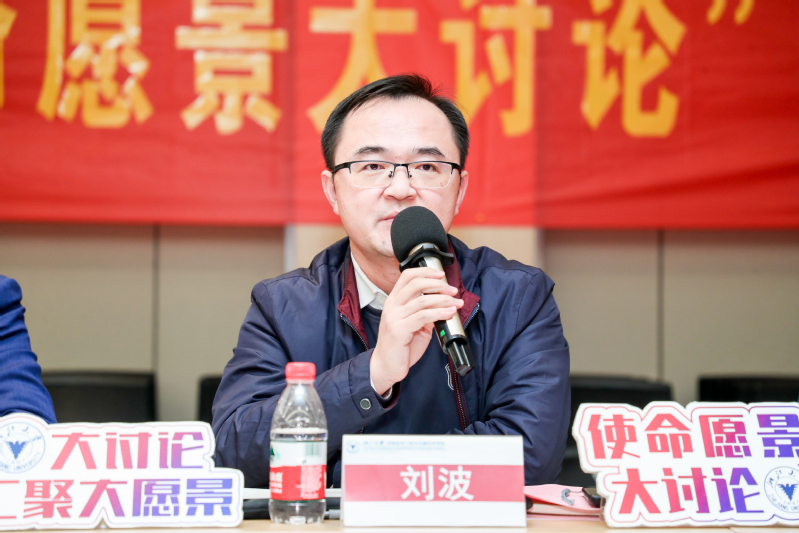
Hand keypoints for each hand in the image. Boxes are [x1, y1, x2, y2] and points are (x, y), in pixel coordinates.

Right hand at [370, 267, 462, 395]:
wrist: (386, 366)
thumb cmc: (400, 346)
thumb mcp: (415, 325)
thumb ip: (425, 313)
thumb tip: (443, 305)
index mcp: (394, 301)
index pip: (407, 276)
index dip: (425, 272)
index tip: (441, 275)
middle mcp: (392, 306)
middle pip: (415, 284)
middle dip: (438, 285)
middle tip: (453, 290)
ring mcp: (394, 317)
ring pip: (422, 300)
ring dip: (443, 300)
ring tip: (456, 304)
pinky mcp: (399, 330)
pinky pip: (423, 316)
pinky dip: (440, 313)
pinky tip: (449, 314)